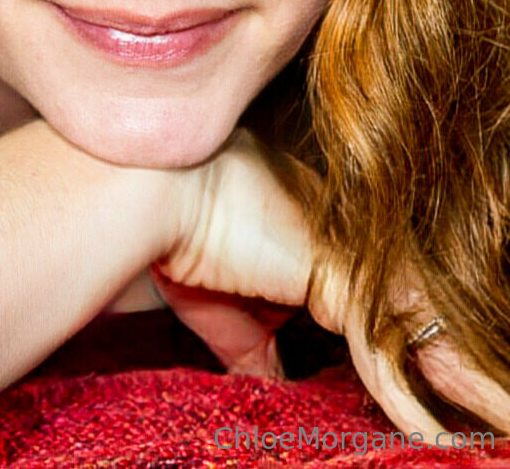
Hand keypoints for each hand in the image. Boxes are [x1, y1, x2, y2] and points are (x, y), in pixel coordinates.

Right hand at [158, 128, 509, 442]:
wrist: (161, 198)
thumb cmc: (188, 242)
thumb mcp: (229, 313)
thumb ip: (258, 348)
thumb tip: (272, 385)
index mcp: (330, 246)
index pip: (392, 304)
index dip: (423, 349)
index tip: (457, 389)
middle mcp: (353, 248)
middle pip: (425, 316)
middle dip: (465, 368)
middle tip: (502, 411)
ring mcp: (352, 261)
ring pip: (425, 333)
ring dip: (468, 386)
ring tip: (503, 424)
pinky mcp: (340, 279)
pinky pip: (384, 351)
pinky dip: (408, 401)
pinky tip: (434, 438)